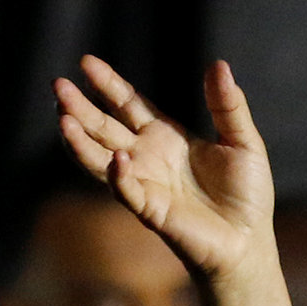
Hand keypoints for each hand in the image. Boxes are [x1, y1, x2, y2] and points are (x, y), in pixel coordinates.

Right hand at [55, 55, 275, 289]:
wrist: (249, 243)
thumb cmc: (246, 195)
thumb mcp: (243, 142)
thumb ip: (227, 106)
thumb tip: (218, 64)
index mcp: (166, 136)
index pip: (128, 104)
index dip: (107, 84)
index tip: (86, 63)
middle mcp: (147, 157)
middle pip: (104, 127)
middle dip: (80, 107)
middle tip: (57, 85)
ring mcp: (145, 184)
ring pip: (101, 159)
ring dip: (81, 141)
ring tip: (63, 119)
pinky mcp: (151, 211)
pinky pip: (128, 192)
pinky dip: (119, 176)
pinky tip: (117, 158)